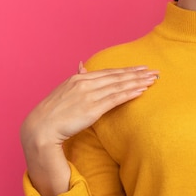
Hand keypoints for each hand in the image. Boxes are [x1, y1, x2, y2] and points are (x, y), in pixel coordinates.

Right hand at [20, 63, 158, 195]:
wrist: (41, 128)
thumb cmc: (53, 113)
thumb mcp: (64, 90)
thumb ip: (77, 79)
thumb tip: (81, 66)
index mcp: (79, 79)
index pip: (109, 72)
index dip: (127, 70)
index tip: (142, 68)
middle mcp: (85, 83)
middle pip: (117, 76)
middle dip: (137, 73)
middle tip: (154, 71)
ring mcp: (88, 95)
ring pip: (118, 86)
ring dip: (137, 82)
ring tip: (152, 80)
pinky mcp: (91, 109)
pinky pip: (115, 99)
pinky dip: (129, 93)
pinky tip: (141, 91)